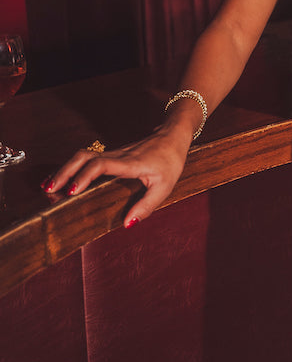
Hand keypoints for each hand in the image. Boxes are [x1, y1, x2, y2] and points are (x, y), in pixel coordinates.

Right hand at [41, 126, 191, 227]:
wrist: (173, 137)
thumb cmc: (171, 162)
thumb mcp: (165, 187)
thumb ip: (146, 206)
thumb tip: (127, 224)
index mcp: (130, 163)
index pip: (101, 165)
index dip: (84, 176)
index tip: (71, 191)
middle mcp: (118, 156)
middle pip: (84, 156)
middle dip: (64, 172)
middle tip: (49, 190)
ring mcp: (114, 153)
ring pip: (83, 156)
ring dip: (65, 169)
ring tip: (49, 187)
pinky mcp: (112, 155)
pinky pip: (88, 159)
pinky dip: (73, 168)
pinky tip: (64, 180)